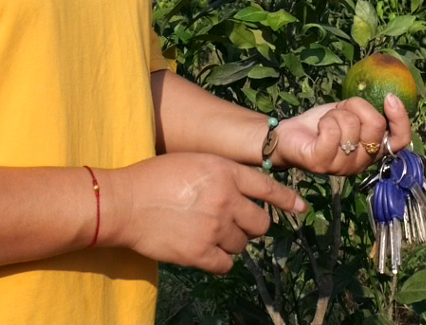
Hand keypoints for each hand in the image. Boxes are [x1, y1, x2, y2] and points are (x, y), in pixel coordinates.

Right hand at [107, 153, 304, 273]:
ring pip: (242, 244)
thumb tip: (246, 192)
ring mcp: (214, 227)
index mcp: (225, 172)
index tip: (300, 207)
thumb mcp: (195, 161)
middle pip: (260, 223)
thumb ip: (223, 174)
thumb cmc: (155, 177)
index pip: (267, 188)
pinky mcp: (200, 252)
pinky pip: (226, 264)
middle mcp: (225, 199)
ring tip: (208, 233)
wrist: (125, 203)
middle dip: (251, 226)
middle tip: (233, 224)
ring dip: (231, 242)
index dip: (287, 199)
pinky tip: (206, 252)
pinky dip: (219, 261)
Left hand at [273, 94, 411, 174]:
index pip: (400, 141)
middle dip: (357, 107)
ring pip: (352, 125)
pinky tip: (319, 127)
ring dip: (336, 114)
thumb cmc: (323, 124)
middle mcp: (361, 163)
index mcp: (373, 152)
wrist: (289, 135)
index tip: (390, 98)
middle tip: (342, 111)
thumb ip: (369, 114)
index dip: (400, 119)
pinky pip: (332, 131)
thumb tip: (390, 100)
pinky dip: (325, 121)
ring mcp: (341, 166)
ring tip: (327, 122)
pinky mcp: (320, 163)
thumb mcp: (350, 114)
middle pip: (375, 126)